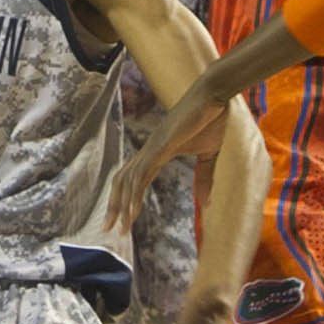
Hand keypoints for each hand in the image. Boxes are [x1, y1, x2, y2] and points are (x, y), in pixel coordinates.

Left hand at [108, 76, 229, 231]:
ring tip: (121, 227)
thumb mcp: (209, 155)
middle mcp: (150, 150)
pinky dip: (135, 193)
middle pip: (122, 181)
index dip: (125, 200)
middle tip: (108, 229)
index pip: (134, 179)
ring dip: (122, 205)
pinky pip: (142, 173)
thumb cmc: (212, 119)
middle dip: (114, 206)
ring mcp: (153, 147)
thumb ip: (204, 178)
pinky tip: (132, 211)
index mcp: (158, 152)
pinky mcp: (160, 145)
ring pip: (128, 180)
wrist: (214, 94)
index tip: (122, 221)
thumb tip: (206, 205)